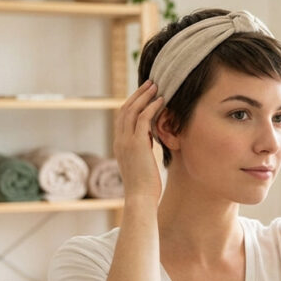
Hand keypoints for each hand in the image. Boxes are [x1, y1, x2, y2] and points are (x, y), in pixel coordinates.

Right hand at [113, 80, 163, 201]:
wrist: (140, 198)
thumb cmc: (145, 187)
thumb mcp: (141, 165)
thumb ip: (142, 151)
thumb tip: (149, 144)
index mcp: (119, 146)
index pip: (123, 118)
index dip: (133, 104)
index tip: (143, 95)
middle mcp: (119, 141)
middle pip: (125, 109)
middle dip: (138, 95)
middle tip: (149, 83)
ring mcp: (126, 141)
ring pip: (133, 111)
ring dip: (145, 96)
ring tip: (156, 85)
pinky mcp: (137, 144)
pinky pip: (144, 119)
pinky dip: (152, 107)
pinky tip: (161, 100)